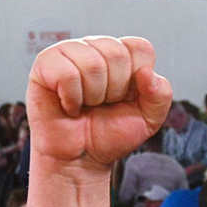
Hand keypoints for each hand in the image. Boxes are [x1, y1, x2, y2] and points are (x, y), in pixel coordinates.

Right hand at [27, 36, 174, 172]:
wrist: (81, 159)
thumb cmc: (109, 135)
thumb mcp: (148, 119)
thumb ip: (160, 95)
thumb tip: (147, 72)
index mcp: (120, 54)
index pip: (140, 47)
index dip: (136, 79)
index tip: (125, 98)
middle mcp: (94, 47)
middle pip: (116, 53)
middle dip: (115, 90)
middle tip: (102, 104)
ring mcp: (69, 52)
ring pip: (92, 63)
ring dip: (93, 96)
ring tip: (85, 105)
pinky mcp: (45, 64)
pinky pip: (67, 73)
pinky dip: (72, 98)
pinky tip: (69, 105)